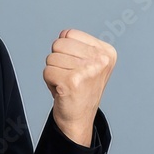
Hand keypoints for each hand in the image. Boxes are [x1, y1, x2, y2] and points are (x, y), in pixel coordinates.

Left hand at [43, 29, 115, 146]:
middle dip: (57, 60)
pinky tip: (62, 90)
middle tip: (69, 76)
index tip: (76, 66)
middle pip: (58, 44)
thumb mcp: (88, 62)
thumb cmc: (81, 89)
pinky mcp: (73, 82)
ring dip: (54, 72)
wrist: (79, 119)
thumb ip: (77, 44)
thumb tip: (63, 34)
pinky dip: (49, 82)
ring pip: (51, 58)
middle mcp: (101, 60)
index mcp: (107, 52)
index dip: (65, 50)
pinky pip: (47, 71)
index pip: (69, 34)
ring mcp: (88, 71)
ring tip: (66, 83)